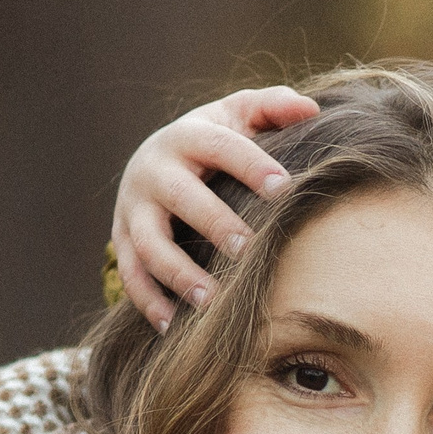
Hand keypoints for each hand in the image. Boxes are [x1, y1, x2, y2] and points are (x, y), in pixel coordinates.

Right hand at [110, 85, 319, 330]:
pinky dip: (150, 302)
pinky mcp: (122, 240)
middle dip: (213, 223)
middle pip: (180, 196)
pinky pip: (130, 275)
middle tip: (248, 249)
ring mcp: (133, 208)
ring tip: (212, 300)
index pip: (219, 147)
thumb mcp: (237, 116)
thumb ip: (272, 107)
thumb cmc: (213, 144)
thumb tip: (310, 109)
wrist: (154, 161)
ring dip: (179, 273)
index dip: (251, 165)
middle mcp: (153, 170)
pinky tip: (175, 326)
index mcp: (186, 136)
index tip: (285, 189)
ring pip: (149, 243)